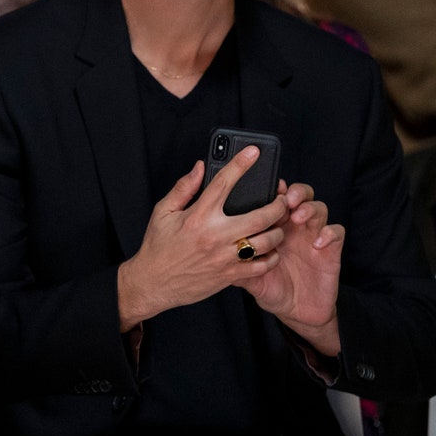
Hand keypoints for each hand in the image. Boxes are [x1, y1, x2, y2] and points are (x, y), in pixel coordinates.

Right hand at [117, 147, 288, 328]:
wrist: (153, 283)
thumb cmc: (158, 247)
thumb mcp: (163, 212)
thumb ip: (184, 188)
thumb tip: (200, 167)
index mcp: (198, 216)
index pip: (224, 182)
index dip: (240, 164)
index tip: (253, 151)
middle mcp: (215, 235)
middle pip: (260, 216)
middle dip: (278, 205)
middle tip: (283, 200)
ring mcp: (224, 257)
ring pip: (266, 242)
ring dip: (278, 231)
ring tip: (277, 225)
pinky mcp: (229, 275)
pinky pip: (261, 266)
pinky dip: (271, 257)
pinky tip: (270, 250)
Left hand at [235, 181, 344, 354]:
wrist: (297, 312)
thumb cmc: (273, 288)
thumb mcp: (250, 277)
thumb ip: (236, 263)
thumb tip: (213, 255)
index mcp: (274, 228)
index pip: (276, 200)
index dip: (274, 190)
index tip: (268, 187)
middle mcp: (294, 228)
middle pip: (300, 196)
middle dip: (295, 192)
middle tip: (286, 199)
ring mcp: (313, 236)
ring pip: (318, 208)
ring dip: (309, 208)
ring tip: (297, 217)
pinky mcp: (331, 250)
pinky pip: (336, 232)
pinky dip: (329, 232)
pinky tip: (317, 242)